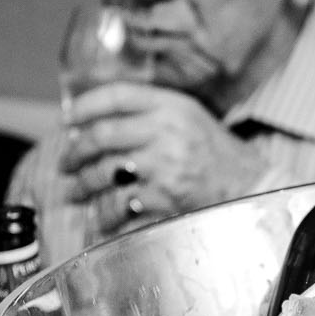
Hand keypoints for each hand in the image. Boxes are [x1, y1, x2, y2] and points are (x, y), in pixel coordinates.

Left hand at [57, 81, 269, 240]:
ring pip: (106, 173)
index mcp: (172, 106)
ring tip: (75, 191)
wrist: (249, 186)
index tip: (67, 118)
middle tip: (65, 162)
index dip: (85, 105)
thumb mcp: (189, 116)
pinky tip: (99, 218)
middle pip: (102, 135)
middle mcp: (167, 133)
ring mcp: (165, 168)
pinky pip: (122, 207)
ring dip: (83, 185)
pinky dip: (105, 216)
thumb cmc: (214, 152)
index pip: (117, 96)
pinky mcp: (166, 200)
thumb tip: (93, 120)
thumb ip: (149, 111)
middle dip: (74, 151)